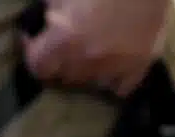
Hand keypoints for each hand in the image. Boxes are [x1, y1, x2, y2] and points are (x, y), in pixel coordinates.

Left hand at [22, 0, 170, 96]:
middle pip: (63, 75)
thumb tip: (46, 23)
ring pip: (88, 82)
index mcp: (66, 40)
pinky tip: (110, 66)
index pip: (37, 67)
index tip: (35, 40)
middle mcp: (87, 60)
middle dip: (59, 61)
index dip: (33, 53)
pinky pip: (119, 88)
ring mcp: (115, 67)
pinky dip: (111, 80)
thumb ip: (51, 11)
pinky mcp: (141, 65)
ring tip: (88, 52)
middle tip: (63, 43)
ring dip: (83, 70)